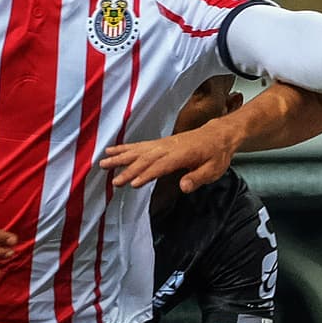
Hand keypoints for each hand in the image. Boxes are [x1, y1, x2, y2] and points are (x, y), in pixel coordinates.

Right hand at [101, 120, 238, 192]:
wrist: (218, 135)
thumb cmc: (217, 155)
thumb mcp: (214, 169)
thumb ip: (198, 178)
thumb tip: (183, 187)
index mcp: (182, 154)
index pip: (161, 166)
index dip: (147, 174)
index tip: (132, 183)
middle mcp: (169, 147)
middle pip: (146, 158)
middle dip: (128, 170)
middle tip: (114, 181)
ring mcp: (163, 143)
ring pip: (139, 150)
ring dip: (121, 157)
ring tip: (103, 163)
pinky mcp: (160, 142)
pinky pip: (140, 145)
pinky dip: (125, 148)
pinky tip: (112, 151)